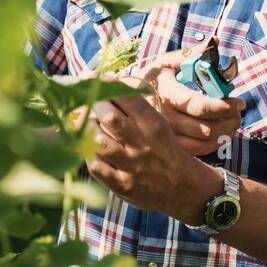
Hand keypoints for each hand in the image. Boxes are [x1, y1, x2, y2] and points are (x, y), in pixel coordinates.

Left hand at [86, 90, 220, 218]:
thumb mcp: (158, 124)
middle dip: (94, 105)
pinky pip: (96, 167)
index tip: (96, 80)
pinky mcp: (123, 186)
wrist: (181, 186)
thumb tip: (106, 84)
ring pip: (99, 141)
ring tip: (85, 125)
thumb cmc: (163, 149)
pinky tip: (88, 149)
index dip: (107, 85)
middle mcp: (143, 143)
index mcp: (154, 124)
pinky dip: (88, 154)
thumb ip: (135, 108)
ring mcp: (132, 166)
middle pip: (110, 117)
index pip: (127, 97)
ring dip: (87, 130)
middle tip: (88, 103)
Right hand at [131, 49, 245, 155]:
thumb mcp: (166, 62)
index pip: (201, 106)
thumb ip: (191, 54)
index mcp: (168, 94)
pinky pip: (197, 150)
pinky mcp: (170, 145)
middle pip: (207, 127)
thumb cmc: (149, 78)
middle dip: (230, 120)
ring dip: (225, 132)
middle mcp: (166, 118)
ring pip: (204, 141)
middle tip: (240, 111)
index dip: (225, 106)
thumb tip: (215, 41)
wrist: (122, 101)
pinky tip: (220, 133)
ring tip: (233, 121)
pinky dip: (214, 143)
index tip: (239, 102)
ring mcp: (167, 135)